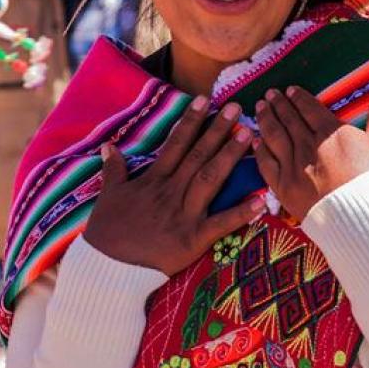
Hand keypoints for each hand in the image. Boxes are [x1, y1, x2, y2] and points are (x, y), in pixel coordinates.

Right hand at [82, 98, 263, 274]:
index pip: (175, 144)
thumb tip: (109, 146)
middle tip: (236, 108)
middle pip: (198, 155)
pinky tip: (261, 199)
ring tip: (248, 135)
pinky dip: (241, 213)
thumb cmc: (107, 232)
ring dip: (229, 156)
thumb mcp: (108, 195)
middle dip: (217, 130)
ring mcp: (184, 214)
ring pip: (210, 179)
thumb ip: (113, 169)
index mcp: (153, 180)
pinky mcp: (194, 239)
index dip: (191, 121)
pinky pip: (221, 224)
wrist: (108, 267)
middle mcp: (171, 192)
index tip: (205, 100)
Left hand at [254, 86, 368, 218]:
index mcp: (330, 132)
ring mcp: (293, 165)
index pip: (309, 109)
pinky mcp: (283, 186)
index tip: (290, 90)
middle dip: (278, 104)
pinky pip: (266, 163)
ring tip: (259, 108)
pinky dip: (260, 150)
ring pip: (274, 136)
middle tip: (270, 94)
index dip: (298, 98)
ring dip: (266, 119)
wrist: (356, 216)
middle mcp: (307, 145)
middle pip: (289, 120)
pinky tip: (255, 141)